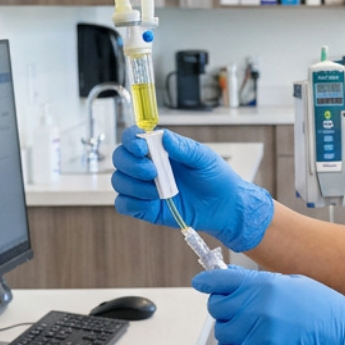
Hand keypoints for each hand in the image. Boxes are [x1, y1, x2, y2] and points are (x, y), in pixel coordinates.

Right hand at [111, 127, 272, 251]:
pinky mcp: (145, 208)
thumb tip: (164, 136)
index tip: (141, 147)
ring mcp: (144, 187)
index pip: (133, 138)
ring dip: (133, 185)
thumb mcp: (204, 158)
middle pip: (120, 158)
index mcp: (160, 149)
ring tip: (158, 191)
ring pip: (119, 181)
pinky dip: (131, 203)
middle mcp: (148, 166)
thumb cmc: (216, 178)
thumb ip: (183, 147)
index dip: (130, 139)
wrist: (225, 207)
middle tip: (152, 171)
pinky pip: (124, 205)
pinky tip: (151, 202)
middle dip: (131, 164)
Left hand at [194, 267, 344, 344]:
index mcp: (265, 284)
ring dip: (232, 334)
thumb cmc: (328, 312)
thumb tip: (235, 284)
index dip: (207, 283)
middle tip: (242, 316)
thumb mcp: (295, 284)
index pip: (220, 281)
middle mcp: (257, 305)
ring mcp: (257, 332)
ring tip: (254, 334)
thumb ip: (262, 284)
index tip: (202, 285)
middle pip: (217, 308)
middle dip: (225, 311)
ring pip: (221, 332)